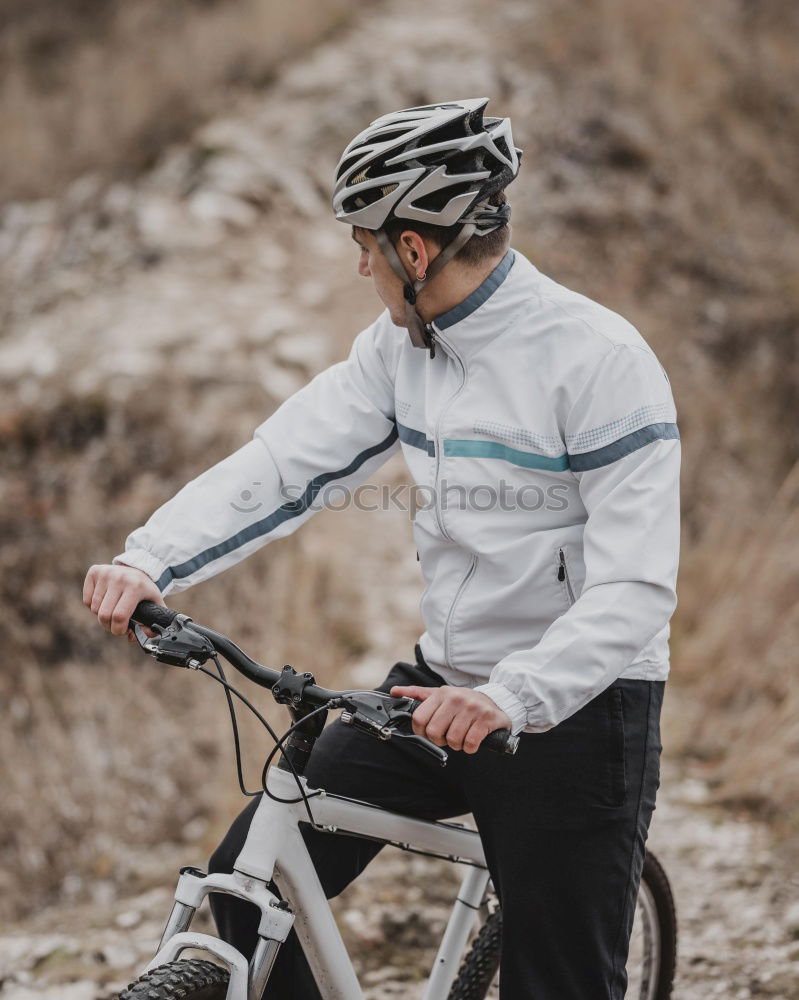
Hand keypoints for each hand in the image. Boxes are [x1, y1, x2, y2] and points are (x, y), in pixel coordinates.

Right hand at [83, 563, 164, 640]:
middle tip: (116, 624)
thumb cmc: (145, 591)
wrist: (138, 568)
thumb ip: (151, 626)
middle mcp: (119, 578)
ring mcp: (106, 574)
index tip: (123, 631)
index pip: (119, 616)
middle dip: (108, 626)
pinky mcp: (94, 572)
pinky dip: (93, 606)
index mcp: (136, 587)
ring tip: (113, 609)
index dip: (118, 630)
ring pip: (94, 609)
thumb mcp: (155, 605)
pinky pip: (86, 600)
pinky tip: (105, 599)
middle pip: (104, 615)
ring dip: (101, 615)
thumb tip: (132, 638)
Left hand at [389, 685, 510, 753]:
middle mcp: (456, 698)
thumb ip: (417, 694)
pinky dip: (470, 748)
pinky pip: (470, 743)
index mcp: (441, 694)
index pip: (419, 719)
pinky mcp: (487, 719)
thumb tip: (394, 691)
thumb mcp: (440, 694)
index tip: (430, 732)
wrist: (496, 700)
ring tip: (462, 736)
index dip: (422, 732)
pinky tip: (473, 741)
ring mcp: (472, 708)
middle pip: (434, 732)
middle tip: (448, 736)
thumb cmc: (463, 702)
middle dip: (440, 740)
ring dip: (457, 745)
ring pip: (453, 740)